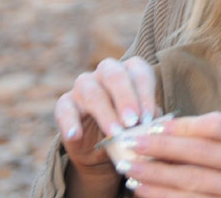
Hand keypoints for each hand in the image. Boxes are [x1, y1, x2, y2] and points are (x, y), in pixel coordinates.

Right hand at [54, 56, 159, 177]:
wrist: (100, 149)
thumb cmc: (128, 129)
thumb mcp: (141, 124)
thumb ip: (149, 120)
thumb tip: (156, 122)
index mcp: (129, 71)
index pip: (139, 73)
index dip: (145, 95)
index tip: (150, 119)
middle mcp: (105, 72)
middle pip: (115, 75)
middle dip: (125, 98)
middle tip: (133, 121)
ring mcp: (83, 86)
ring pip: (91, 91)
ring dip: (105, 113)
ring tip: (115, 133)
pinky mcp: (65, 103)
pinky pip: (64, 109)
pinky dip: (69, 122)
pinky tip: (75, 135)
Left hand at [117, 111, 220, 197]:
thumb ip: (212, 145)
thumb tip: (161, 132)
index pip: (216, 125)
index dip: (182, 125)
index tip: (152, 127)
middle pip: (201, 152)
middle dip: (161, 147)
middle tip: (131, 144)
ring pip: (193, 180)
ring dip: (156, 174)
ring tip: (130, 170)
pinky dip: (163, 197)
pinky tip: (144, 191)